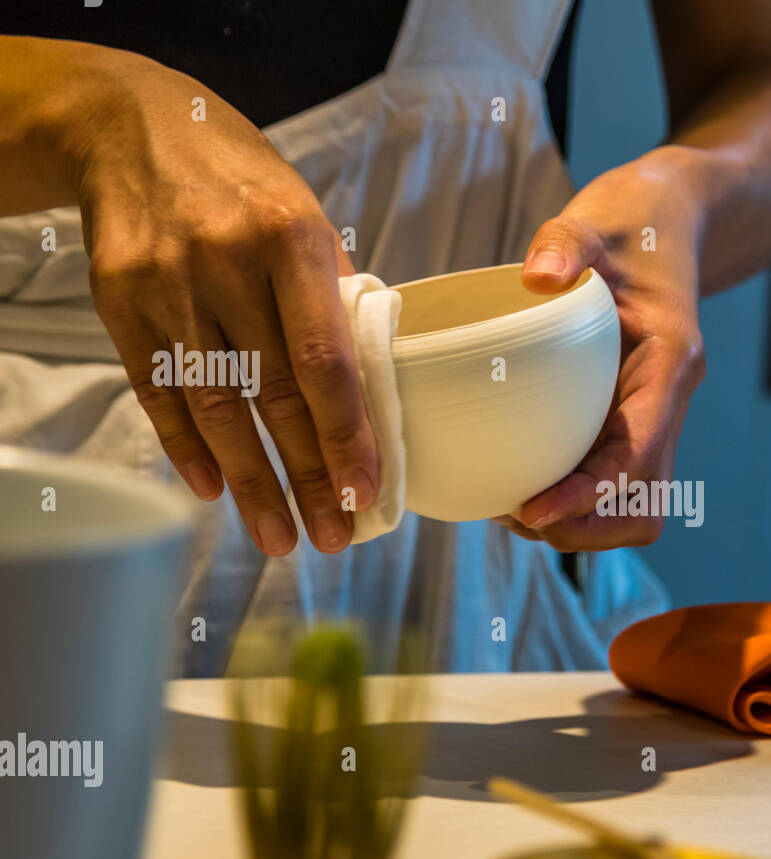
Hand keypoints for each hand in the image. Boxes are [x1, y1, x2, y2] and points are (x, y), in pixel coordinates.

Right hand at [77, 53, 377, 554]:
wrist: (132, 126)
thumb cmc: (243, 181)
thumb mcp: (305, 217)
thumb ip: (333, 298)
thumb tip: (368, 390)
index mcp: (292, 240)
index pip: (324, 360)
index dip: (346, 435)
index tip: (366, 492)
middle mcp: (227, 263)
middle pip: (272, 395)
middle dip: (306, 476)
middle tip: (332, 535)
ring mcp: (167, 284)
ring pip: (214, 406)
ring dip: (250, 481)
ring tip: (279, 537)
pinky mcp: (118, 301)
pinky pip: (156, 390)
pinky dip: (185, 446)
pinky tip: (212, 490)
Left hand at [495, 152, 705, 549]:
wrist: (667, 223)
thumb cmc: (630, 225)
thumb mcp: (593, 222)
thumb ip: (564, 242)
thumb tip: (536, 276)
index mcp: (671, 366)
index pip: (639, 456)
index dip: (590, 495)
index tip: (534, 510)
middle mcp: (669, 404)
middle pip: (643, 504)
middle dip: (584, 526)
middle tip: (517, 513)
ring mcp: (654, 420)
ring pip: (634, 508)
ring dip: (582, 526)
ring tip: (516, 510)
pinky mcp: (632, 424)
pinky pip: (613, 487)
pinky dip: (576, 503)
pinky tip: (525, 485)